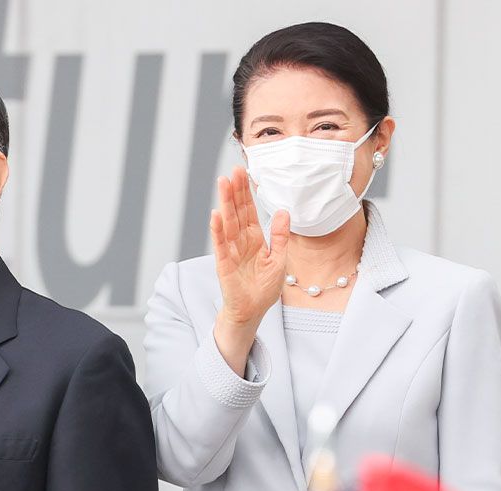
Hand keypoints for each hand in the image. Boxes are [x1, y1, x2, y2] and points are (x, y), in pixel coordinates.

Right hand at [209, 166, 289, 375]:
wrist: (253, 311)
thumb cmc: (264, 287)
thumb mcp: (279, 260)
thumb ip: (281, 236)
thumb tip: (284, 211)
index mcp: (255, 238)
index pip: (250, 210)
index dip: (247, 192)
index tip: (244, 172)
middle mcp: (241, 241)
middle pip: (237, 211)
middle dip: (235, 191)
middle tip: (233, 170)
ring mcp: (231, 251)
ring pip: (228, 222)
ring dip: (225, 203)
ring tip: (223, 183)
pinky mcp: (224, 264)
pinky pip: (221, 245)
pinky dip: (218, 230)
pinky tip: (216, 215)